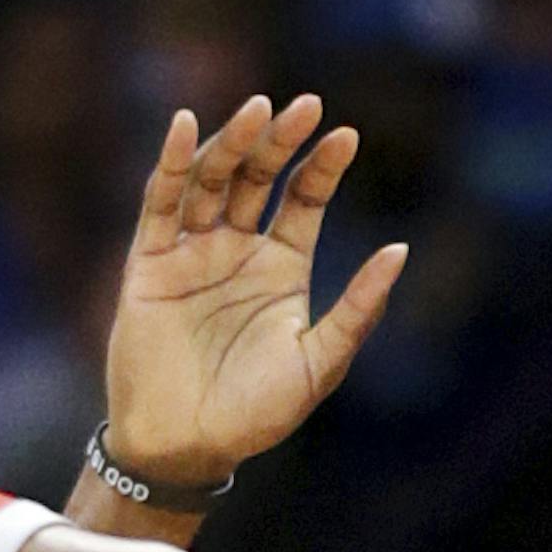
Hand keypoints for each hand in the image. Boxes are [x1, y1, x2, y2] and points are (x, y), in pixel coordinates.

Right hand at [105, 94, 407, 483]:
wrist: (187, 445)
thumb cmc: (257, 414)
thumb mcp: (319, 362)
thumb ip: (358, 308)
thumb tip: (400, 250)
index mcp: (282, 268)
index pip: (304, 200)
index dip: (322, 167)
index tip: (346, 136)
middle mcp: (238, 251)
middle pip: (259, 178)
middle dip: (280, 141)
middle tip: (306, 106)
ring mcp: (192, 252)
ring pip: (212, 180)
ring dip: (233, 143)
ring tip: (257, 110)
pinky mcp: (150, 262)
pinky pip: (160, 202)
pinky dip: (171, 163)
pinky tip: (186, 126)